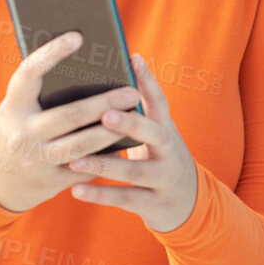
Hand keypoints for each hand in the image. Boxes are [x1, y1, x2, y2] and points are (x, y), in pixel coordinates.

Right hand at [0, 31, 143, 213]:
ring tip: (134, 116)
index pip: (30, 73)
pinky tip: (124, 143)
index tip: (78, 36)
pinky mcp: (49, 182)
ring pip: (83, 145)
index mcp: (13, 106)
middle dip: (105, 103)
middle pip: (71, 114)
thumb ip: (40, 92)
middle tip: (131, 92)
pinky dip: (106, 156)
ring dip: (112, 131)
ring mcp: (36, 160)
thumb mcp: (15, 108)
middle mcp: (23, 133)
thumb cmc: (12, 129)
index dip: (52, 53)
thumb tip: (85, 67)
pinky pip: (84, 168)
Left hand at [66, 53, 198, 233]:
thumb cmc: (160, 157)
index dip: (148, 81)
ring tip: (76, 160)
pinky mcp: (153, 204)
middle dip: (131, 125)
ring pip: (135, 172)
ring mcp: (163, 180)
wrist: (187, 203)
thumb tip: (117, 72)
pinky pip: (125, 199)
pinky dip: (100, 195)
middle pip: (155, 135)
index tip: (132, 59)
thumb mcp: (158, 134)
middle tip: (105, 115)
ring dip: (105, 166)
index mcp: (167, 130)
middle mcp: (170, 152)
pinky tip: (76, 191)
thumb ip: (141, 110)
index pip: (160, 102)